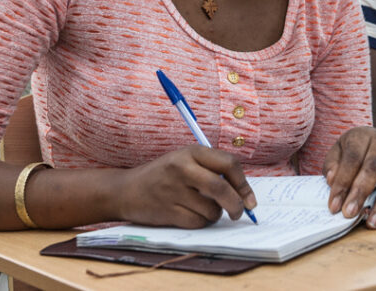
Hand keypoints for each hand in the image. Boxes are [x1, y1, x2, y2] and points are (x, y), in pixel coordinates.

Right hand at [115, 146, 255, 228]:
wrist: (126, 190)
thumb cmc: (163, 175)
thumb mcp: (185, 160)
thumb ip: (211, 169)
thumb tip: (243, 192)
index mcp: (191, 152)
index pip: (229, 164)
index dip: (244, 184)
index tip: (250, 198)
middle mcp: (182, 168)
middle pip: (221, 189)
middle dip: (236, 205)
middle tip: (239, 213)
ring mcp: (173, 190)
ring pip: (211, 210)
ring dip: (214, 215)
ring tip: (203, 209)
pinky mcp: (167, 211)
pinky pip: (197, 222)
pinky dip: (200, 222)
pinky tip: (190, 214)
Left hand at [323, 126, 375, 228]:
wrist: (375, 139)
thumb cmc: (354, 150)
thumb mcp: (338, 152)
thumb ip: (333, 166)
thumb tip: (332, 181)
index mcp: (362, 136)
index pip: (352, 159)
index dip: (342, 182)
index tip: (334, 205)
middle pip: (373, 167)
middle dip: (360, 193)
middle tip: (350, 213)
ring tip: (373, 222)